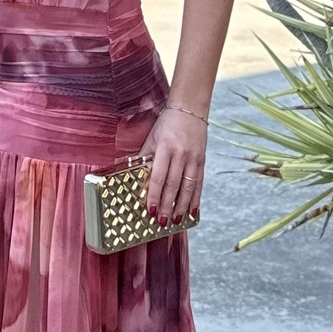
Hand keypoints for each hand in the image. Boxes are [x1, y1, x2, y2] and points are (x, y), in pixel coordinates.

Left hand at [137, 107, 206, 224]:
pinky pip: (199, 183)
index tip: (150, 210)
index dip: (154, 195)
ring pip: (188, 187)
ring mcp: (194, 158)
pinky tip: (192, 211)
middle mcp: (181, 154)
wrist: (190, 109)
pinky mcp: (202, 160)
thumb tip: (130, 174)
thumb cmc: (166, 124)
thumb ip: (143, 157)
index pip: (158, 177)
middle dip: (167, 206)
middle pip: (174, 185)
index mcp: (165, 148)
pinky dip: (196, 199)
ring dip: (182, 206)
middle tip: (162, 222)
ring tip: (176, 221)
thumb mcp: (151, 138)